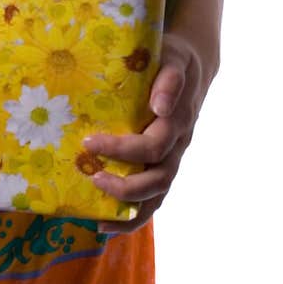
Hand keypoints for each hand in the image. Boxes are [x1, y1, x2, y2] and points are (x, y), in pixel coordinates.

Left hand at [83, 31, 206, 233]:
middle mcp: (178, 145)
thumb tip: (160, 105)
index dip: (123, 150)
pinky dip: (132, 217)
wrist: (192, 66)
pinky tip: (104, 224)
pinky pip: (153, 199)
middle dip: (124, 185)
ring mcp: (174, 158)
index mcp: (177, 122)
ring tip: (98, 218)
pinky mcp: (166, 165)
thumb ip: (168, 79)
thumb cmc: (174, 60)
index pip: (153, 146)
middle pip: (158, 178)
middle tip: (91, 176)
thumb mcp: (174, 60)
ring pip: (158, 196)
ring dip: (128, 209)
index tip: (90, 143)